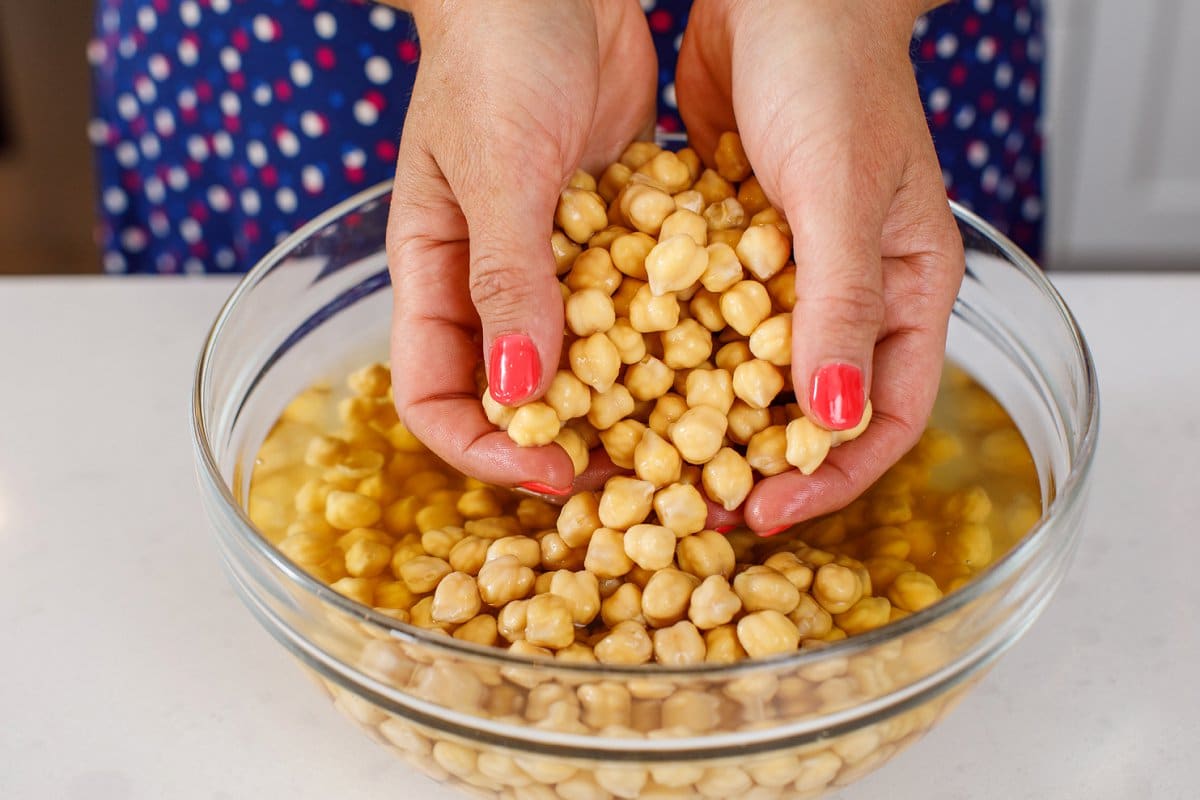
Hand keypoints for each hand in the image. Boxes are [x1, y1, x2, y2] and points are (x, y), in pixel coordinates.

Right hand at [386, 0, 655, 490]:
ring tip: (689, 435)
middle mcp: (492, 283)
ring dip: (627, 404)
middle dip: (566, 444)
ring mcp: (555, 265)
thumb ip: (507, 274)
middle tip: (637, 476)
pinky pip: (636, 308)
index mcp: (435, 275)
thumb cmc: (500, 52)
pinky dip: (667, 338)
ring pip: (585, 364)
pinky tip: (720, 358)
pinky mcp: (613, 240)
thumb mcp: (497, 165)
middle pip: (518, 397)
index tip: (554, 469)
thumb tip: (517, 389)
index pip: (436, 397)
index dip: (485, 447)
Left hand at [678, 0, 963, 531]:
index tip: (765, 515)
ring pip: (744, 374)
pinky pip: (698, 320)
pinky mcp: (726, 249)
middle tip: (691, 511)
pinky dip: (665, 354)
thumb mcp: (840, 193)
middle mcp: (847, 294)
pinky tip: (613, 384)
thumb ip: (839, 306)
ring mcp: (783, 274)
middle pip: (806, 411)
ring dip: (699, 419)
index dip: (829, 476)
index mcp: (906, 292)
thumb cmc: (832, 73)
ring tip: (639, 462)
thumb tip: (832, 422)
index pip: (883, 417)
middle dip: (753, 464)